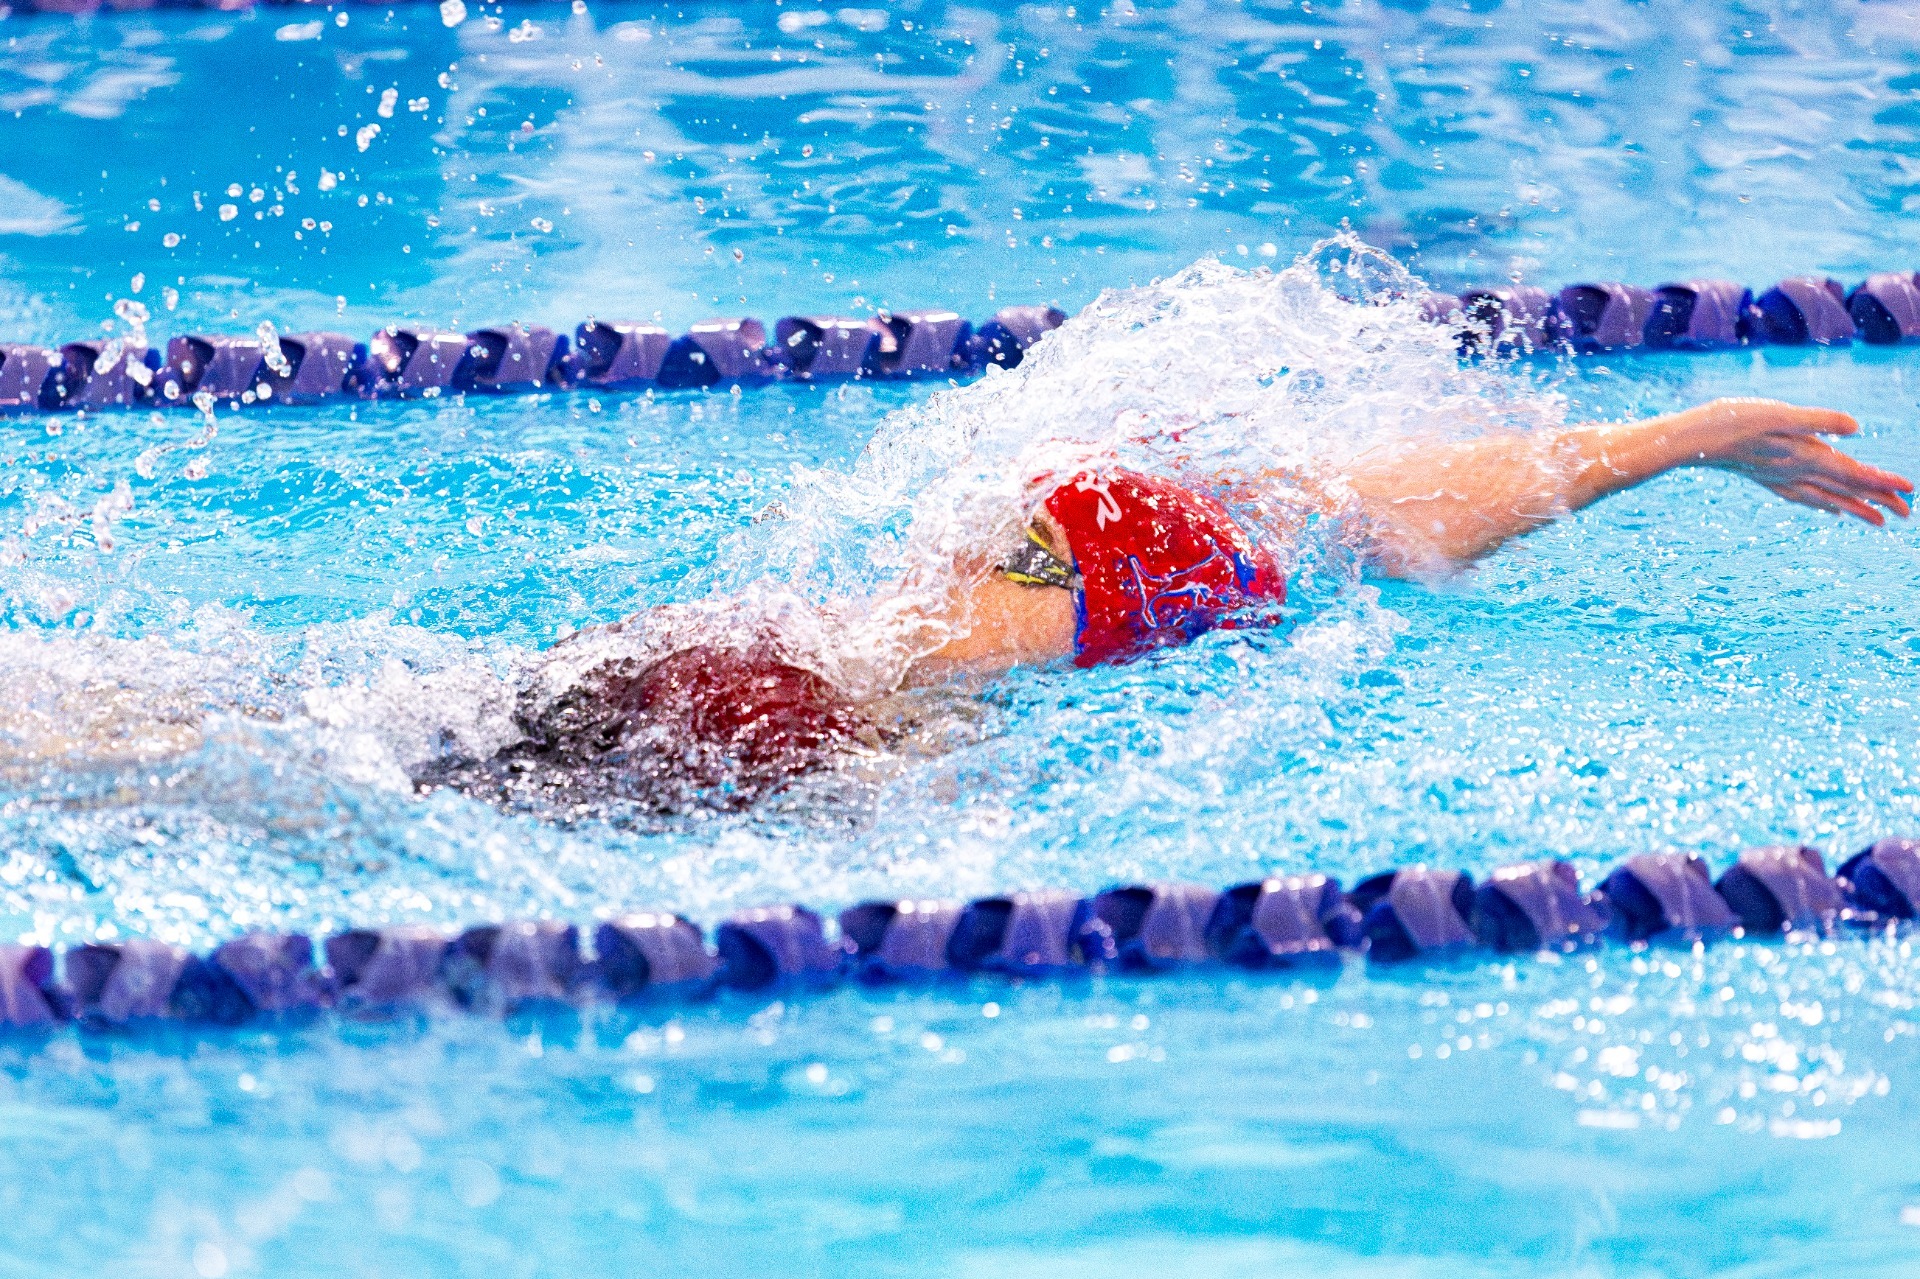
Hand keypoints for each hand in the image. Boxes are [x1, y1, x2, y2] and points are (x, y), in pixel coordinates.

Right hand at [1677, 397, 1913, 526]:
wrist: (1690, 441)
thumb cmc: (1732, 421)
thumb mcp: (1778, 414)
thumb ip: (1819, 420)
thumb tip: (1856, 429)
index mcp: (1803, 456)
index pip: (1852, 472)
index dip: (1882, 481)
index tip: (1909, 491)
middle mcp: (1795, 473)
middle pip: (1844, 491)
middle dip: (1877, 501)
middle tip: (1907, 513)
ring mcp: (1780, 478)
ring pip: (1826, 498)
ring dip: (1854, 509)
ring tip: (1878, 521)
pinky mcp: (1767, 477)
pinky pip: (1803, 497)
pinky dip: (1823, 504)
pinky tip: (1829, 510)